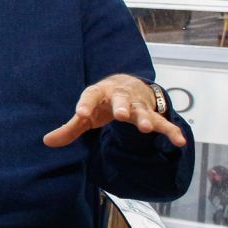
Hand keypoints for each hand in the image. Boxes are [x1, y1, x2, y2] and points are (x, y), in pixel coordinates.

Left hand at [43, 74, 186, 148]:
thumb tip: (46, 142)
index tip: (80, 114)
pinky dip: (171, 131)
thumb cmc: (102, 102)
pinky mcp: (152, 114)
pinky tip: (180, 141)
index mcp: (99, 93)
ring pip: (142, 110)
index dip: (84, 105)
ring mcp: (137, 105)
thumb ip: (69, 127)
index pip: (89, 97)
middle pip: (120, 100)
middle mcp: (119, 96)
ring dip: (144, 118)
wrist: (129, 85)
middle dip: (121, 106)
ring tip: (145, 128)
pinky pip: (163, 123)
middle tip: (120, 115)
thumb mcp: (86, 113)